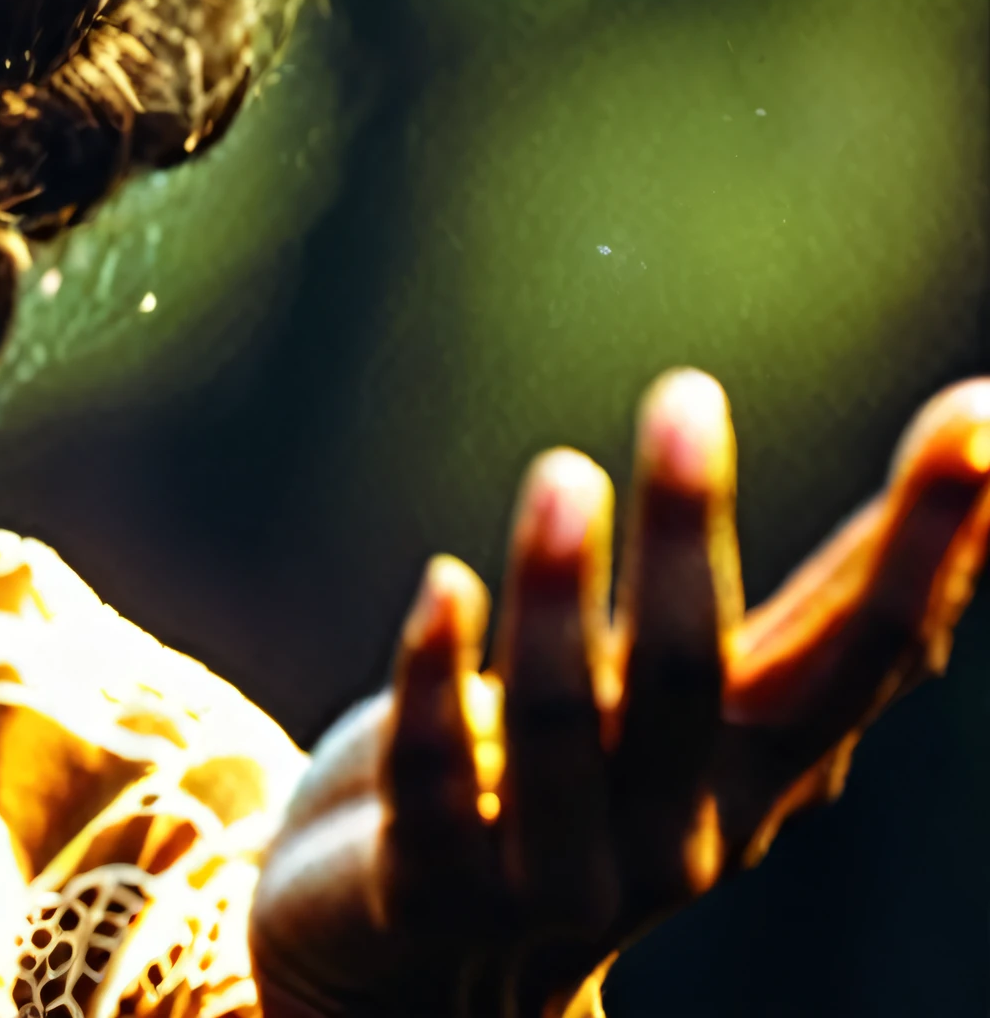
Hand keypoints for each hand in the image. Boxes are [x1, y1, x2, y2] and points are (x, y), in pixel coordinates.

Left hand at [252, 368, 989, 1017]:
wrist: (424, 969)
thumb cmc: (582, 792)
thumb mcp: (713, 715)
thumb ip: (816, 609)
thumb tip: (982, 437)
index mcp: (759, 774)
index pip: (862, 657)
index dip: (926, 546)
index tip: (975, 421)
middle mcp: (677, 830)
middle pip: (697, 681)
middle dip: (693, 539)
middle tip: (689, 397)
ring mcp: (554, 869)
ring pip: (564, 732)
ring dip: (560, 598)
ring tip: (564, 471)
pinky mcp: (425, 884)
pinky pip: (433, 778)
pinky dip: (436, 678)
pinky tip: (443, 582)